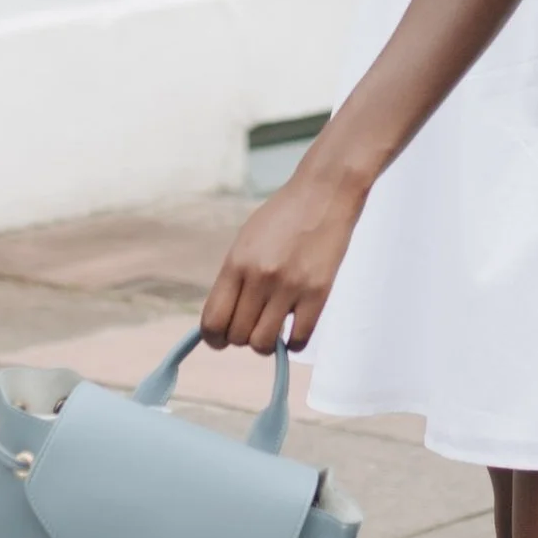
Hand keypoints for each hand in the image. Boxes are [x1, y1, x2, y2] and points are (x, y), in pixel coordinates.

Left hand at [199, 158, 363, 354]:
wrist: (325, 193)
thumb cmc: (283, 214)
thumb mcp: (246, 240)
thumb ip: (235, 277)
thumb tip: (226, 317)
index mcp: (237, 263)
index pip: (213, 320)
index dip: (213, 338)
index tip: (219, 340)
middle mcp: (259, 278)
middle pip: (237, 335)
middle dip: (240, 338)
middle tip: (251, 327)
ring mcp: (290, 287)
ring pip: (264, 343)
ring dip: (265, 343)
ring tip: (272, 328)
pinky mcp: (318, 294)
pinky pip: (299, 339)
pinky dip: (293, 342)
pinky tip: (294, 330)